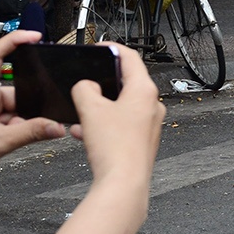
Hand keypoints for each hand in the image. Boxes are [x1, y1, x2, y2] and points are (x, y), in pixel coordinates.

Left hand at [0, 30, 65, 194]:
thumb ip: (31, 133)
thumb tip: (56, 126)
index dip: (16, 40)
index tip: (35, 37)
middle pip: (16, 89)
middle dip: (30, 104)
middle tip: (41, 119)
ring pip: (15, 107)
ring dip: (22, 121)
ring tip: (18, 138)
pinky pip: (8, 119)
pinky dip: (16, 129)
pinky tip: (16, 140)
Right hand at [68, 44, 163, 190]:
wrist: (123, 185)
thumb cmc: (116, 149)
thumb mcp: (90, 109)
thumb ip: (85, 89)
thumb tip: (86, 87)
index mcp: (144, 91)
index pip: (130, 57)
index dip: (112, 49)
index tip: (100, 48)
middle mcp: (152, 106)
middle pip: (126, 83)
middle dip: (103, 83)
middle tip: (87, 82)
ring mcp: (149, 125)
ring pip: (121, 107)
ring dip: (100, 107)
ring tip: (81, 114)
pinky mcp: (142, 142)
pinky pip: (121, 125)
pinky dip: (103, 125)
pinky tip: (84, 134)